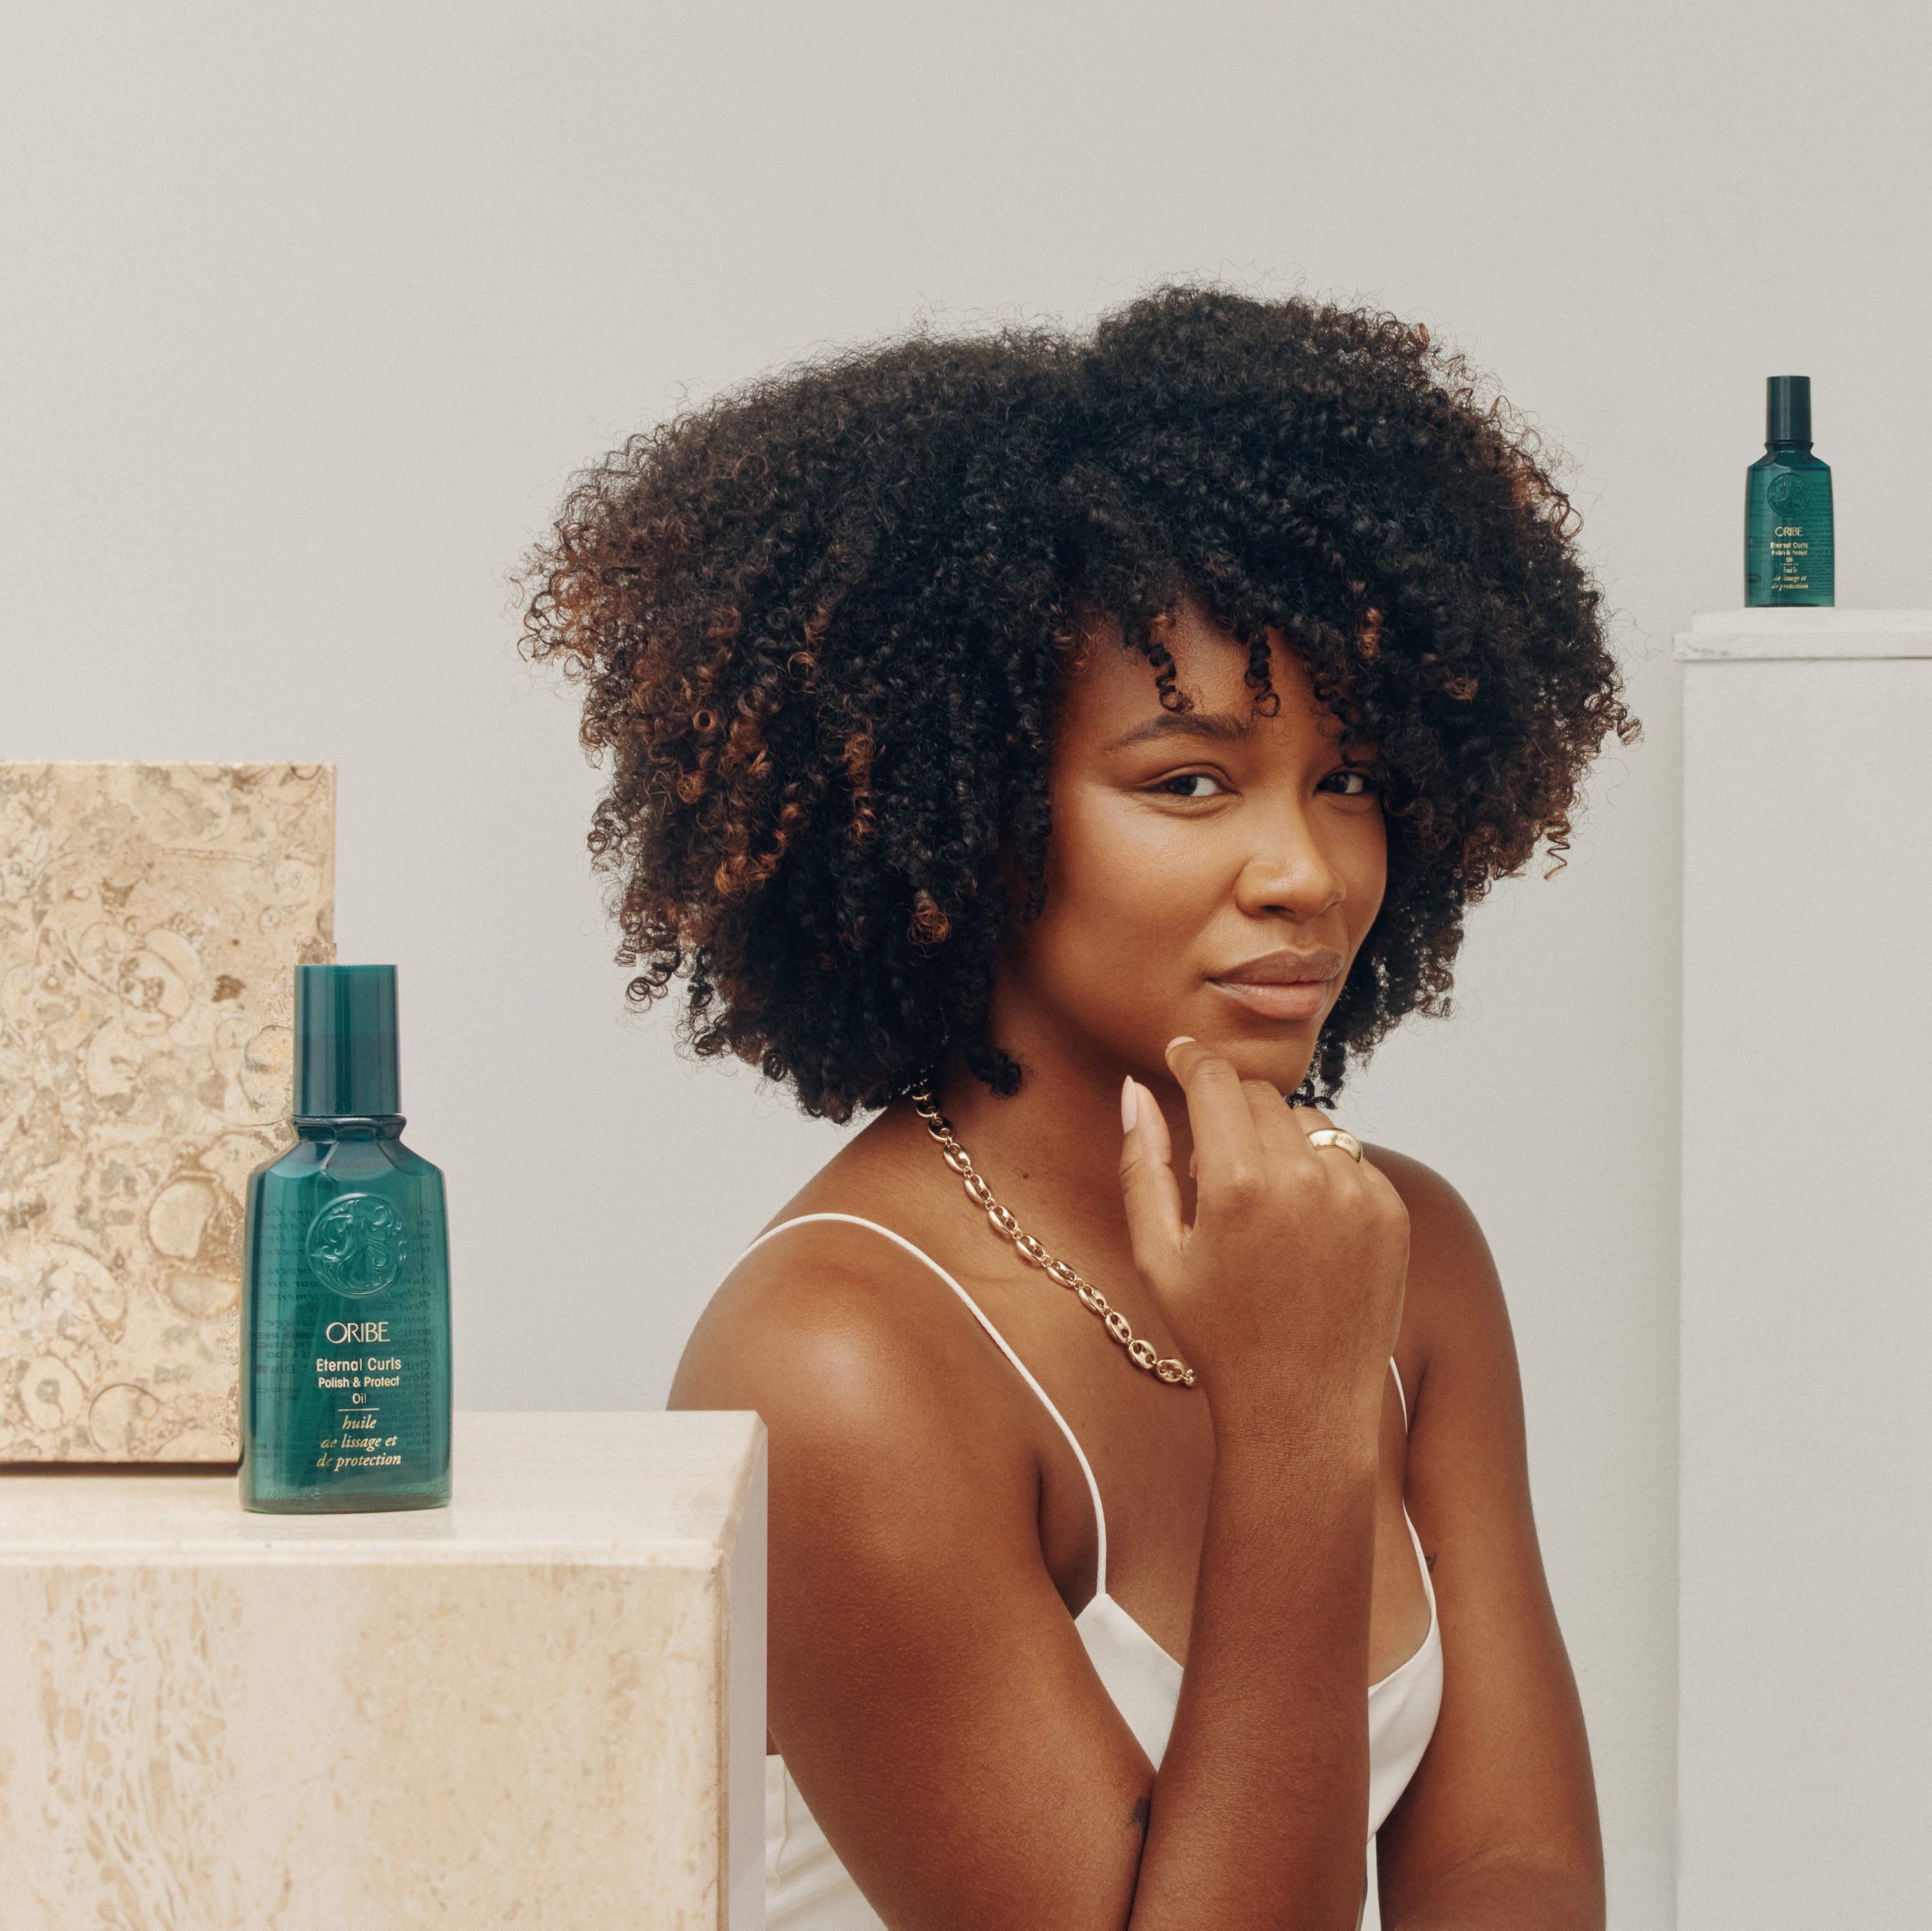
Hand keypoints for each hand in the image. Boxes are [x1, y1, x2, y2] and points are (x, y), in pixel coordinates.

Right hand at [1117, 1037, 1409, 1426]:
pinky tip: (1302, 1229)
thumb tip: (1135, 1089)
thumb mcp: (1156, 1254)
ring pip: (1306, 1120)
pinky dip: (1320, 1173)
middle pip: (1258, 1095)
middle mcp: (1303, 1177)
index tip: (1180, 1054)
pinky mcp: (1390, 1211)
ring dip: (1277, 1141)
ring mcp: (1355, 1193)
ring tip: (1260, 1207)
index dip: (1191, 1058)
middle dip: (1230, 1111)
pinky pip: (1347, 1156)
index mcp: (1237, 1185)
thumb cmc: (1217, 1334)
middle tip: (1212, 1169)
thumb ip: (1141, 1163)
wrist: (1302, 1405)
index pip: (1213, 1079)